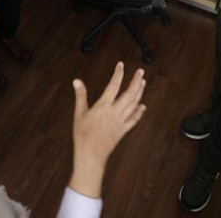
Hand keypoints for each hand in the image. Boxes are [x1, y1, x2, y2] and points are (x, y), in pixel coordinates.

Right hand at [69, 62, 146, 198]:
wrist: (90, 155)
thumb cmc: (82, 135)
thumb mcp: (79, 114)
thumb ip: (81, 96)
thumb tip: (77, 81)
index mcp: (103, 106)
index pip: (113, 85)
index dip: (118, 74)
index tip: (120, 65)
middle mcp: (114, 112)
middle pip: (129, 93)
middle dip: (136, 81)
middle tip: (141, 71)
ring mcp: (121, 121)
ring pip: (134, 104)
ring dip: (139, 92)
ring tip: (143, 83)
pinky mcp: (123, 130)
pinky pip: (134, 119)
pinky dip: (139, 112)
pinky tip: (143, 106)